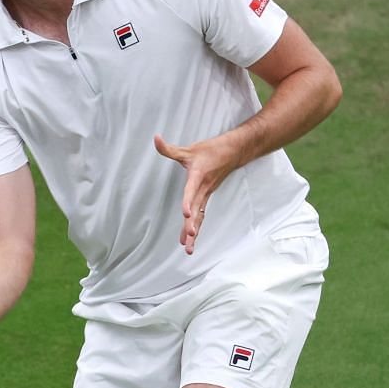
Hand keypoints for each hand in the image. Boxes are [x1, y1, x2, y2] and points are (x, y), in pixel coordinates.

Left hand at [153, 133, 239, 254]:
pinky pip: (201, 215)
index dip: (188, 202)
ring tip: (188, 248)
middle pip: (197, 209)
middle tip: (189, 238)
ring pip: (200, 216)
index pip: (191, 191)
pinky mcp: (206, 198)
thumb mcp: (188, 148)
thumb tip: (155, 138)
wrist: (233, 152)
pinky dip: (196, 227)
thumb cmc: (210, 151)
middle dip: (193, 224)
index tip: (186, 214)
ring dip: (194, 232)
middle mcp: (203, 189)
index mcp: (198, 176)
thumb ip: (169, 148)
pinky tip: (190, 240)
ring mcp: (206, 195)